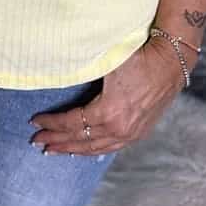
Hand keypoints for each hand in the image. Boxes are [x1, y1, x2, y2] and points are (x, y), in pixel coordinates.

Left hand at [30, 37, 185, 155]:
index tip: (35, 121)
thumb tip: (57, 68)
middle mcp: (119, 128)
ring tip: (55, 150)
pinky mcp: (139, 132)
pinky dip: (93, 150)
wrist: (170, 61)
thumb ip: (83, 68)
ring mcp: (130, 133)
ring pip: (95, 148)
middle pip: (80, 140)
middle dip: (56, 141)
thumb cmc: (138, 56)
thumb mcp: (107, 60)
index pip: (72, 123)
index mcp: (108, 112)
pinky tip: (83, 149)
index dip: (52, 123)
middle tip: (37, 142)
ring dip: (72, 150)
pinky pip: (110, 147)